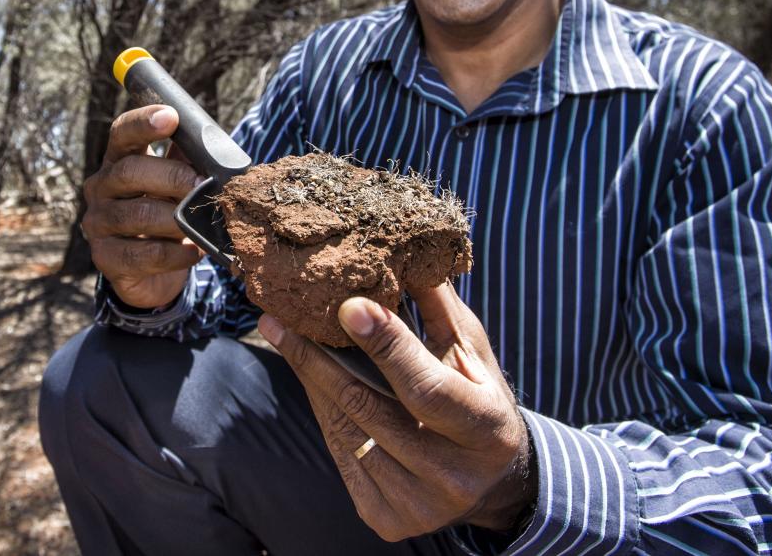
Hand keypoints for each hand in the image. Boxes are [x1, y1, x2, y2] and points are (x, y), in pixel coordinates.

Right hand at [82, 104, 204, 308]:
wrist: (153, 274)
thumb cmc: (167, 216)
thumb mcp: (177, 186)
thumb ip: (188, 162)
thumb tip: (215, 145)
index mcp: (118, 161)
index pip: (122, 134)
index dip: (143, 123)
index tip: (170, 117)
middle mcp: (100, 188)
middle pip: (129, 171)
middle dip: (172, 176)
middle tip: (203, 184)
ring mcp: (98, 223)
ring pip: (137, 214)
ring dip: (176, 219)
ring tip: (201, 223)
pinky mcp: (105, 258)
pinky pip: (142, 254)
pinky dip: (175, 253)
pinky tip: (193, 251)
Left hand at [258, 282, 535, 540]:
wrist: (491, 480)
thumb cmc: (478, 398)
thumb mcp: (471, 353)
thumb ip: (438, 309)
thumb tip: (404, 252)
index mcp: (487, 429)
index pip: (426, 386)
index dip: (387, 346)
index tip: (348, 306)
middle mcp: (454, 475)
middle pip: (370, 408)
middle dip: (320, 358)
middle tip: (281, 318)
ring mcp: (418, 504)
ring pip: (347, 429)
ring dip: (313, 380)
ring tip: (286, 337)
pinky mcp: (387, 518)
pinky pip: (340, 453)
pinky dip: (323, 410)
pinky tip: (311, 378)